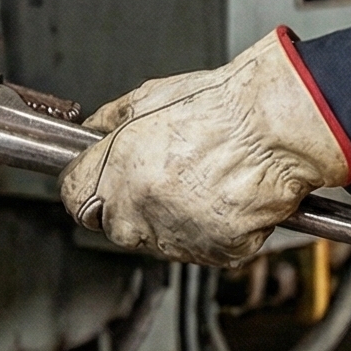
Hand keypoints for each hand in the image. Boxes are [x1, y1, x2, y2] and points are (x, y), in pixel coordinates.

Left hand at [61, 29, 350, 266]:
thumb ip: (109, 122)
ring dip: (171, 218)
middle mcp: (140, 213)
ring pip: (158, 239)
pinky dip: (212, 229)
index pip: (74, 196)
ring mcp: (178, 238)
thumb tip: (91, 132)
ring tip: (202, 179)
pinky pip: (202, 247)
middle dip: (131, 203)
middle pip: (114, 224)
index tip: (101, 177)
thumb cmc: (221, 108)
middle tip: (165, 173)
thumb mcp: (148, 98)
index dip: (89, 183)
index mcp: (115, 174)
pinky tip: (225, 195)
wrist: (276, 128)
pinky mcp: (216, 253)